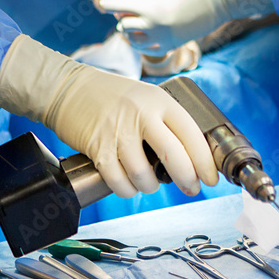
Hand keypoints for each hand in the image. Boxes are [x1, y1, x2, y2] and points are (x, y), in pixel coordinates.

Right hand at [0, 36, 217, 197]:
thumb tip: (193, 157)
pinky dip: (127, 189)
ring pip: (144, 175)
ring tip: (150, 183)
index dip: (205, 161)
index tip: (210, 177)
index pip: (191, 134)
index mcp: (159, 101)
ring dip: (151, 186)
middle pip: (174, 156)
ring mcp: (118, 131)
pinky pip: (119, 181)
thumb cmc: (112, 97)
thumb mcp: (147, 98)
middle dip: (187, 179)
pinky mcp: (98, 147)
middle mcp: (141, 114)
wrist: (68, 89)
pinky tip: (129, 185)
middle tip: (191, 188)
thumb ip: (167, 122)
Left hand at [99, 0, 272, 52]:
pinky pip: (146, 49)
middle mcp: (153, 26)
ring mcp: (163, 38)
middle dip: (122, 12)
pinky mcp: (172, 45)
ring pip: (131, 38)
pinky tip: (148, 29)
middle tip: (130, 3)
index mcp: (148, 6)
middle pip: (120, 22)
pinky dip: (142, 40)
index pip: (111, 5)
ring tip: (140, 16)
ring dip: (131, 28)